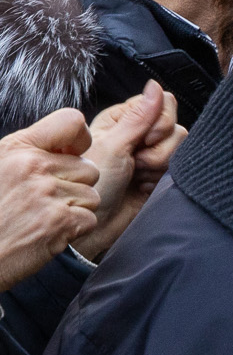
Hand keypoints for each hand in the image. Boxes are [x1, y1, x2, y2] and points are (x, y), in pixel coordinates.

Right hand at [0, 108, 100, 287]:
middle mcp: (34, 166)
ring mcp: (48, 193)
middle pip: (88, 167)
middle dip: (74, 185)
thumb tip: (70, 146)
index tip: (72, 153)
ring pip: (92, 195)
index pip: (71, 121)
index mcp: (17, 148)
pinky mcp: (60, 221)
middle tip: (45, 201)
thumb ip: (29, 153)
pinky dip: (73, 229)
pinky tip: (47, 232)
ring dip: (74, 209)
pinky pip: (90, 219)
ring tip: (42, 217)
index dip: (80, 139)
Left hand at [77, 84, 181, 261]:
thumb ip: (139, 116)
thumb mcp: (113, 145)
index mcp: (123, 120)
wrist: (96, 225)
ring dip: (159, 164)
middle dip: (158, 146)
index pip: (161, 103)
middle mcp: (139, 135)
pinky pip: (182, 166)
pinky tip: (144, 186)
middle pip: (174, 125)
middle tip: (136, 160)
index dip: (158, 120)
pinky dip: (163, 178)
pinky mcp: (162, 175)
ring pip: (181, 146)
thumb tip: (155, 86)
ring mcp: (152, 155)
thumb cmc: (92, 185)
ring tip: (137, 176)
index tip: (142, 138)